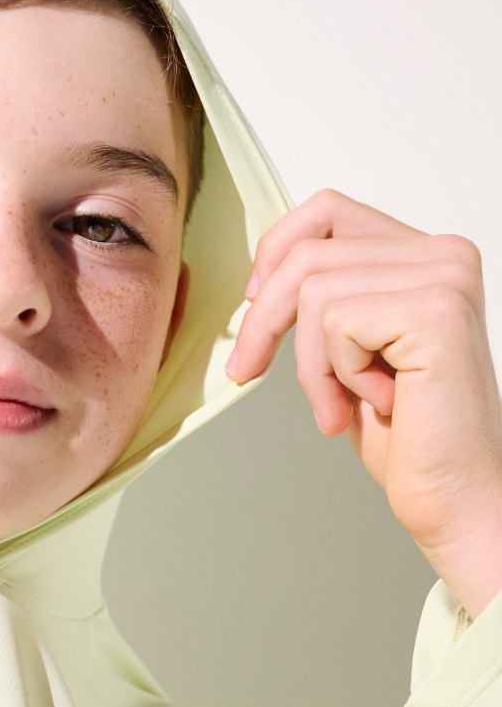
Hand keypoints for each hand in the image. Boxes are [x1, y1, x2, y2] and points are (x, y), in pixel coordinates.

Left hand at [227, 188, 501, 614]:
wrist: (454, 496)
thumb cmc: (408, 434)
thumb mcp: (350, 347)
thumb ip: (325, 295)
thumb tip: (262, 274)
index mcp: (426, 255)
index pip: (326, 210)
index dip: (275, 252)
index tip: (253, 303)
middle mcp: (444, 256)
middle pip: (307, 252)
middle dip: (266, 321)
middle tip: (251, 371)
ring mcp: (444, 278)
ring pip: (313, 289)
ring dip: (311, 362)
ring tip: (345, 403)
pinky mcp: (435, 312)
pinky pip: (335, 323)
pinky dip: (337, 374)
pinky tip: (381, 402)